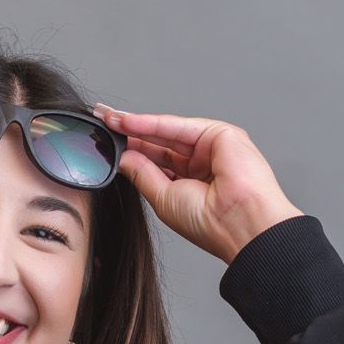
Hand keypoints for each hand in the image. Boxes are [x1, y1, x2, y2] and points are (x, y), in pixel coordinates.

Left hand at [92, 105, 303, 263]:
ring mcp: (211, 148)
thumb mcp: (163, 199)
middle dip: (130, 133)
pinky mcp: (220, 134)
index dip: (131, 152)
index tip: (106, 143)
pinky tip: (128, 122)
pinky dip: (151, 123)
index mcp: (190, 185)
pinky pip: (178, 126)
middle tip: (103, 122)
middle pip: (159, 143)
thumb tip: (124, 157)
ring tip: (110, 120)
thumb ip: (144, 175)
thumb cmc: (210, 223)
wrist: (240, 223)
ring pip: (167, 132)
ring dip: (136, 125)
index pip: (155, 163)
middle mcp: (201, 164)